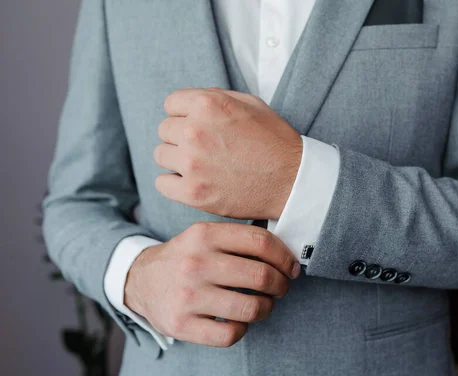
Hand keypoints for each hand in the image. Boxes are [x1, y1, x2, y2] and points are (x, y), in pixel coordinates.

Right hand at [124, 222, 300, 346]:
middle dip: (281, 285)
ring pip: (251, 307)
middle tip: (281, 288)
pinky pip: (231, 334)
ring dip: (267, 308)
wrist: (140, 280)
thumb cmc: (185, 257)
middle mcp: (195, 263)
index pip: (261, 242)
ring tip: (264, 305)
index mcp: (204, 235)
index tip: (291, 268)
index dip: (285, 257)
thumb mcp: (204, 235)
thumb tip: (285, 255)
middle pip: (261, 275)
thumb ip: (239, 239)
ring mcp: (187, 295)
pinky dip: (243, 329)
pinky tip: (239, 321)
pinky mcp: (181, 324)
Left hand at [154, 88, 302, 219]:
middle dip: (181, 137)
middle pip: (164, 130)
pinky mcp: (193, 192)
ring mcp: (192, 163)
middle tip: (205, 149)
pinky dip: (174, 184)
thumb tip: (188, 102)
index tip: (199, 127)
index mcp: (207, 104)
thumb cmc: (275, 141)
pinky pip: (162, 183)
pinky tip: (193, 182)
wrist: (293, 181)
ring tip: (201, 166)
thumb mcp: (251, 104)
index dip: (185, 115)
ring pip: (161, 155)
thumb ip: (215, 97)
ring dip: (176, 160)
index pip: (171, 104)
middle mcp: (195, 131)